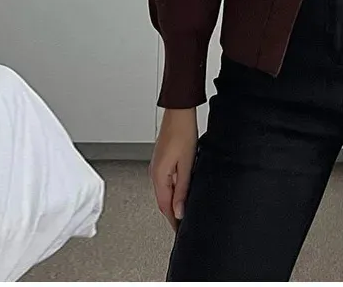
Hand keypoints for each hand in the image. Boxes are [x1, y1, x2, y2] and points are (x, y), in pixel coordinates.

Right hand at [149, 108, 197, 230]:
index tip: (179, 231)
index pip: (165, 207)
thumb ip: (182, 189)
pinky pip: (165, 180)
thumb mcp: (187, 164)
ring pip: (164, 190)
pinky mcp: (161, 159)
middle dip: (172, 213)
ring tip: (182, 209)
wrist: (179, 112)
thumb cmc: (183, 132)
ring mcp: (157, 165)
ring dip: (172, 201)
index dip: (173, 221)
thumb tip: (179, 210)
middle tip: (182, 224)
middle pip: (163, 200)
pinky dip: (172, 188)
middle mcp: (155, 172)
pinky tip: (180, 188)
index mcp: (159, 176)